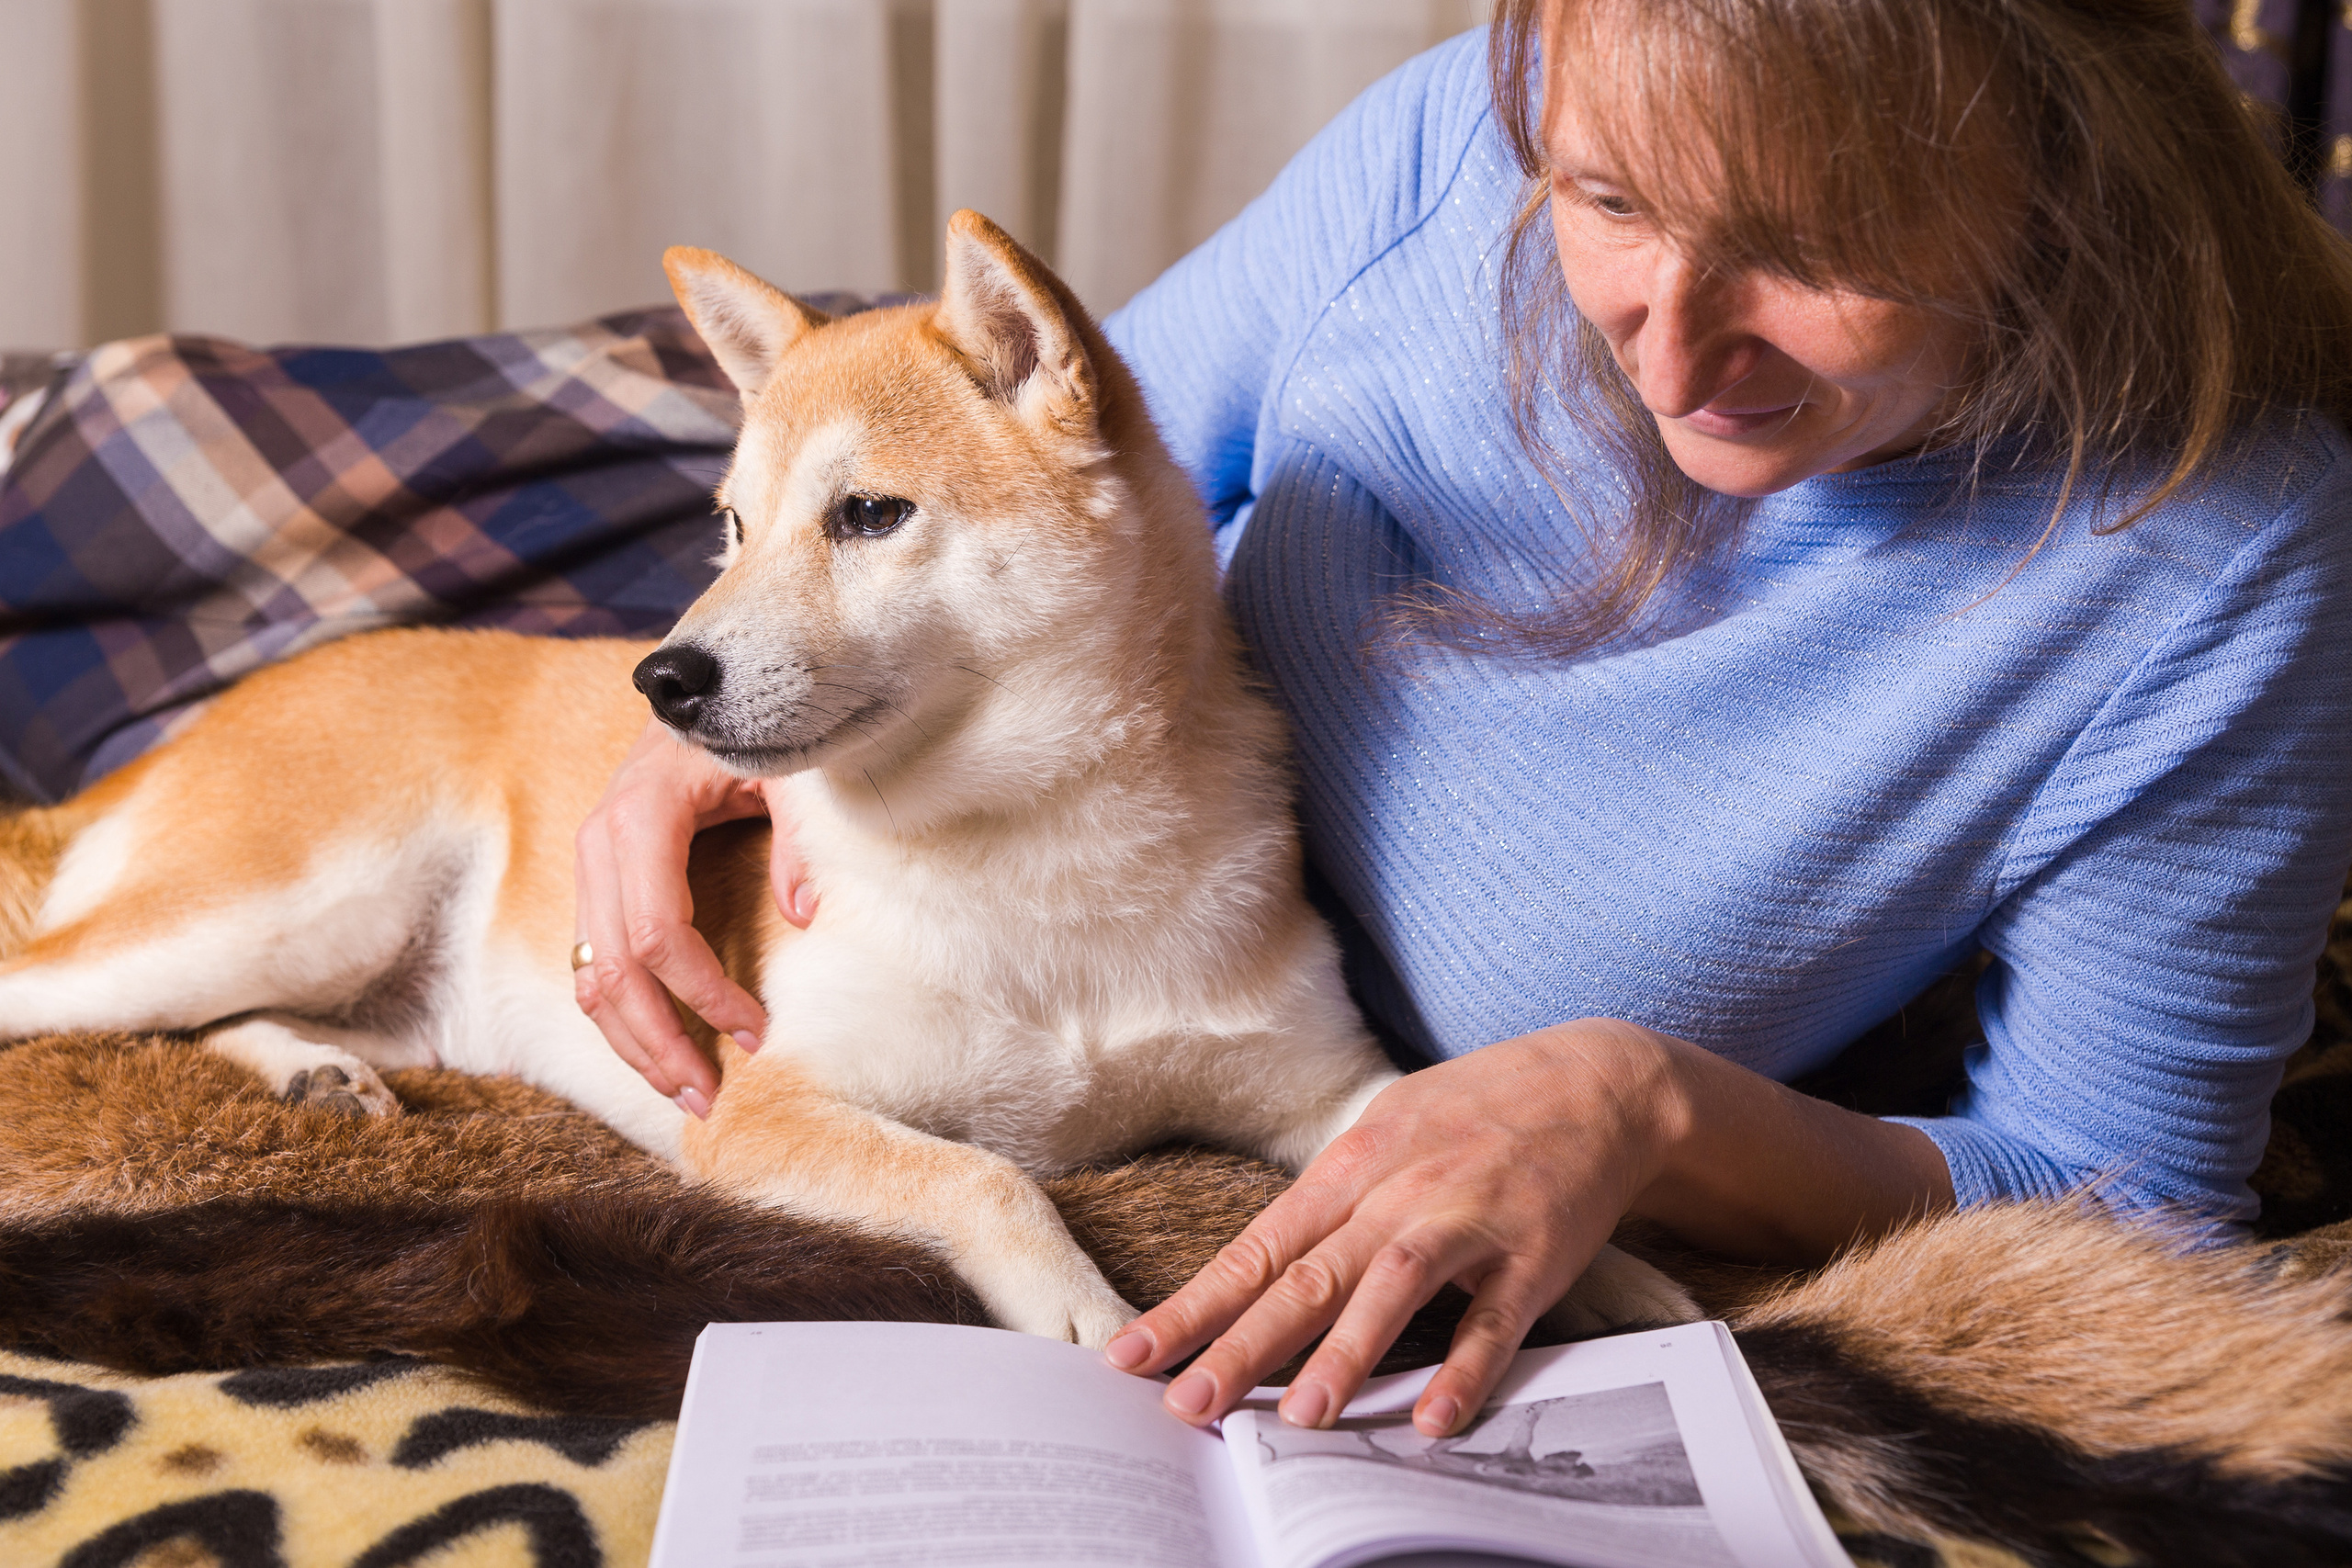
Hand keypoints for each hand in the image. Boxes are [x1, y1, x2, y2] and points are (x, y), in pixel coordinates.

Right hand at [573, 717, 816, 1111]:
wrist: (702, 696)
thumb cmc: (751, 732)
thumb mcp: (787, 767)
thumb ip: (800, 834)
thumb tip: (803, 914)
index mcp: (641, 815)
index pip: (657, 932)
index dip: (704, 991)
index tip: (759, 1030)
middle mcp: (599, 846)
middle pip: (611, 972)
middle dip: (659, 1044)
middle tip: (710, 1100)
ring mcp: (589, 869)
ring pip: (589, 981)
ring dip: (633, 1047)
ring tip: (687, 1097)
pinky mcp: (596, 889)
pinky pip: (591, 969)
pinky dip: (622, 1021)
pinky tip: (660, 1057)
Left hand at [1101, 1017, 1954, 1436]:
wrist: (1596, 1079)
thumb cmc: (1478, 1111)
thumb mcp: (1388, 1129)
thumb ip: (1333, 1201)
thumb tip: (1266, 1269)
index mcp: (1351, 1164)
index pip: (1256, 1249)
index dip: (1194, 1306)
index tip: (1135, 1354)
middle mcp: (1398, 1190)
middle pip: (1305, 1277)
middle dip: (1239, 1346)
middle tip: (1185, 1406)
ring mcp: (1466, 1219)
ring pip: (1391, 1289)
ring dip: (1345, 1354)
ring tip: (1301, 1416)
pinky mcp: (1532, 1253)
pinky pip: (1494, 1320)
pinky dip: (1465, 1370)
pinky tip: (1434, 1418)